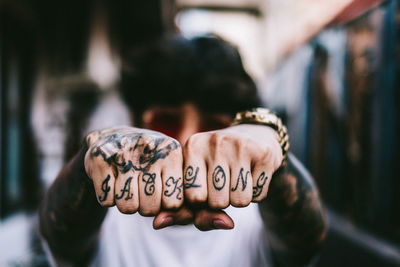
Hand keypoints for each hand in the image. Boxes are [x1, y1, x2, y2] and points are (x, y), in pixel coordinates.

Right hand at [84, 126, 183, 214]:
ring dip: (126, 204)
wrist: (113, 137)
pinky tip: (112, 180)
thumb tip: (160, 222)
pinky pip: (106, 200)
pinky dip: (108, 198)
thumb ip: (175, 202)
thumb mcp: (169, 173)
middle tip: (142, 191)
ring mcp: (123, 152)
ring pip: (128, 207)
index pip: (174, 203)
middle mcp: (149, 148)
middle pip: (150, 208)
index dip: (165, 206)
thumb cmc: (149, 162)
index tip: (162, 195)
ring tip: (128, 185)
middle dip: (146, 208)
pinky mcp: (99, 158)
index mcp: (172, 152)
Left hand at [155, 124, 282, 229]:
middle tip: (225, 182)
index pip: (193, 198)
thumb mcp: (198, 185)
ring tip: (238, 178)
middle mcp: (214, 142)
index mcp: (191, 147)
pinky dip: (256, 193)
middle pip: (217, 202)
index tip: (205, 188)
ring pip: (239, 201)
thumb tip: (157, 224)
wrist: (256, 139)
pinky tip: (252, 175)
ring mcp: (240, 145)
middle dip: (222, 201)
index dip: (201, 202)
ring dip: (240, 199)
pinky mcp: (263, 153)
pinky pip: (258, 195)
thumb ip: (180, 210)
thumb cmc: (219, 168)